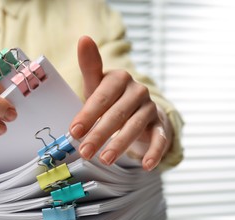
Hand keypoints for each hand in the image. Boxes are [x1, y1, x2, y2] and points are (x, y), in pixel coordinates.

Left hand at [69, 36, 171, 170]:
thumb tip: (84, 38)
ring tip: (105, 160)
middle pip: (116, 114)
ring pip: (135, 126)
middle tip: (85, 151)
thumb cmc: (111, 98)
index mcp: (119, 79)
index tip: (74, 131)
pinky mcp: (161, 125)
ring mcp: (150, 108)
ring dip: (120, 144)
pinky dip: (154, 152)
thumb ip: (90, 66)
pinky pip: (160, 139)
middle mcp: (137, 91)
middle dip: (99, 134)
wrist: (137, 108)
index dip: (88, 114)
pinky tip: (146, 165)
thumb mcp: (98, 85)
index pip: (102, 97)